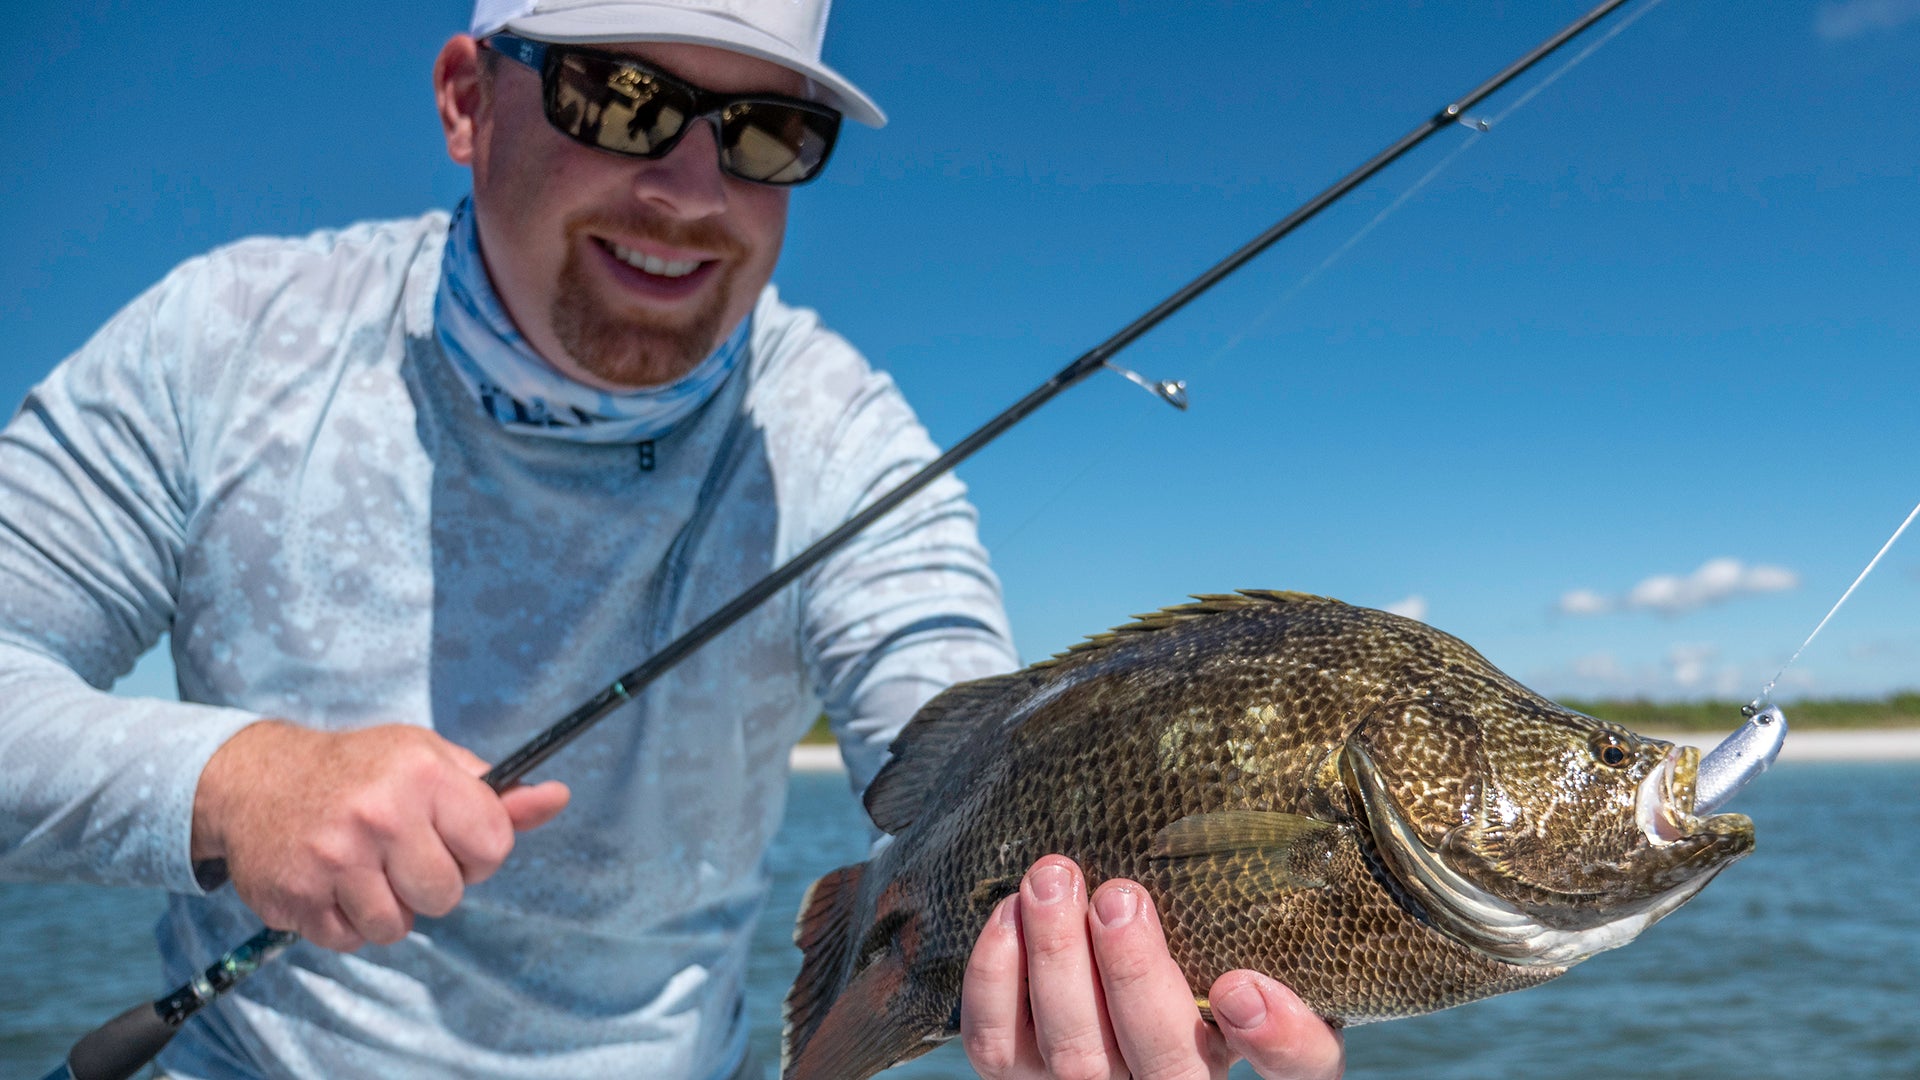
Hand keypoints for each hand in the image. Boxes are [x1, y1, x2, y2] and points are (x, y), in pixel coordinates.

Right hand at [190, 720, 569, 950]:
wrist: (258, 778)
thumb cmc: (362, 770)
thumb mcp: (431, 761)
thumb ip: (495, 794)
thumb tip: (559, 798)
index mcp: (422, 775)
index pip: (493, 847)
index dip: (478, 851)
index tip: (453, 837)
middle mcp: (379, 815)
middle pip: (446, 896)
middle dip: (431, 883)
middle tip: (402, 854)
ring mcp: (333, 859)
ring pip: (396, 927)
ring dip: (388, 909)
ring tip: (366, 870)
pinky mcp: (295, 896)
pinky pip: (350, 941)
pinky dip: (347, 922)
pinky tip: (333, 884)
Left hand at [960, 855, 1343, 1079]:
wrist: (1093, 999)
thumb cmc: (1181, 957)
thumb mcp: (1236, 941)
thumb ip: (1251, 918)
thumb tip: (1249, 843)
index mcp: (1245, 1047)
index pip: (1300, 1070)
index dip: (1280, 1039)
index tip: (1243, 985)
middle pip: (1163, 1059)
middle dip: (1134, 976)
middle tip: (1120, 896)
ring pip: (1074, 1056)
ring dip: (1057, 961)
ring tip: (1053, 880)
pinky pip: (997, 1047)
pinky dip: (997, 978)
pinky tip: (1009, 913)